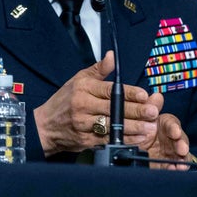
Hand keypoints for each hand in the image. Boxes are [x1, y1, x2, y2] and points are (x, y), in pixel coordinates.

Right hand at [33, 51, 157, 156]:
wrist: (44, 126)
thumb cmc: (64, 101)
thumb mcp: (78, 79)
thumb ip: (99, 69)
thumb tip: (112, 55)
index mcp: (83, 88)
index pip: (109, 90)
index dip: (128, 93)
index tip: (144, 95)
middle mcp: (83, 105)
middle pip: (113, 108)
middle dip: (135, 111)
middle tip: (152, 112)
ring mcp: (83, 124)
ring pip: (111, 126)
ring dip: (132, 128)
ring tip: (149, 127)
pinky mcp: (84, 140)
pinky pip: (106, 140)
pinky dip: (122, 140)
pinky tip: (136, 139)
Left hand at [137, 96, 191, 169]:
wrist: (128, 144)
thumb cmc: (138, 127)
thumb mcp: (141, 118)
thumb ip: (149, 107)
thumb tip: (156, 96)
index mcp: (164, 124)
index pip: (172, 124)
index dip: (174, 128)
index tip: (174, 132)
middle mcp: (169, 138)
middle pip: (180, 140)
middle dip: (182, 144)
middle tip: (182, 149)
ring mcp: (168, 151)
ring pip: (179, 154)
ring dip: (182, 158)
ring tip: (181, 164)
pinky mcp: (164, 163)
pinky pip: (171, 166)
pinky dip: (174, 168)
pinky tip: (174, 169)